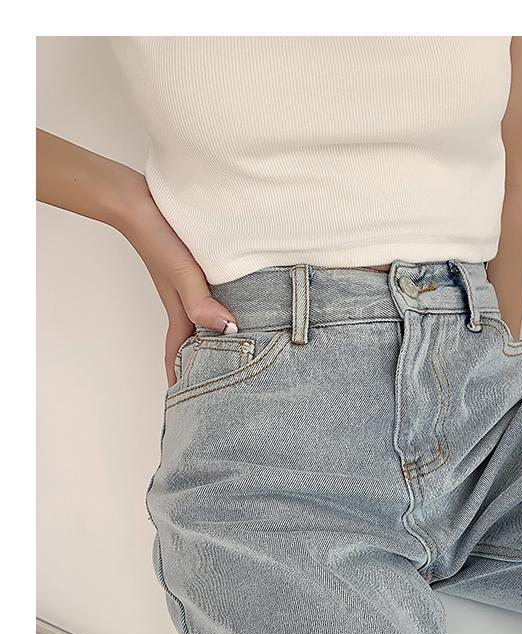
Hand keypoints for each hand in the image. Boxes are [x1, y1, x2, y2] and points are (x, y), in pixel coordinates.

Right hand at [120, 185, 237, 386]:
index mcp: (180, 311)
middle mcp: (184, 303)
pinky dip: (216, 309)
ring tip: (237, 348)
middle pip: (194, 341)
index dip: (183, 377)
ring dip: (214, 335)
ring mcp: (187, 287)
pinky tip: (234, 304)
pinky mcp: (192, 270)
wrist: (140, 201)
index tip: (190, 400)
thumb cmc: (158, 237)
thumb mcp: (183, 274)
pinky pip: (206, 298)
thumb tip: (227, 330)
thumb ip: (202, 303)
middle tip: (224, 380)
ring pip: (202, 320)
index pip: (180, 353)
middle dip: (204, 362)